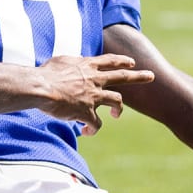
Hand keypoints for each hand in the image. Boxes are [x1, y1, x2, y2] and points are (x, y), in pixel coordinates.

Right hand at [35, 54, 154, 132]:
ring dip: (118, 109)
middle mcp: (94, 80)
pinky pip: (96, 124)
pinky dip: (93, 129)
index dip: (121, 61)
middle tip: (151, 76)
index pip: (109, 61)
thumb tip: (70, 64)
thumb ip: (70, 63)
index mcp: (87, 66)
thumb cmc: (44, 74)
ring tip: (117, 115)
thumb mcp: (60, 61)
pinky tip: (86, 132)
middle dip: (138, 76)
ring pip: (117, 101)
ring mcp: (93, 96)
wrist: (40, 88)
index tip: (131, 62)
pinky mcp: (87, 113)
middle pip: (122, 77)